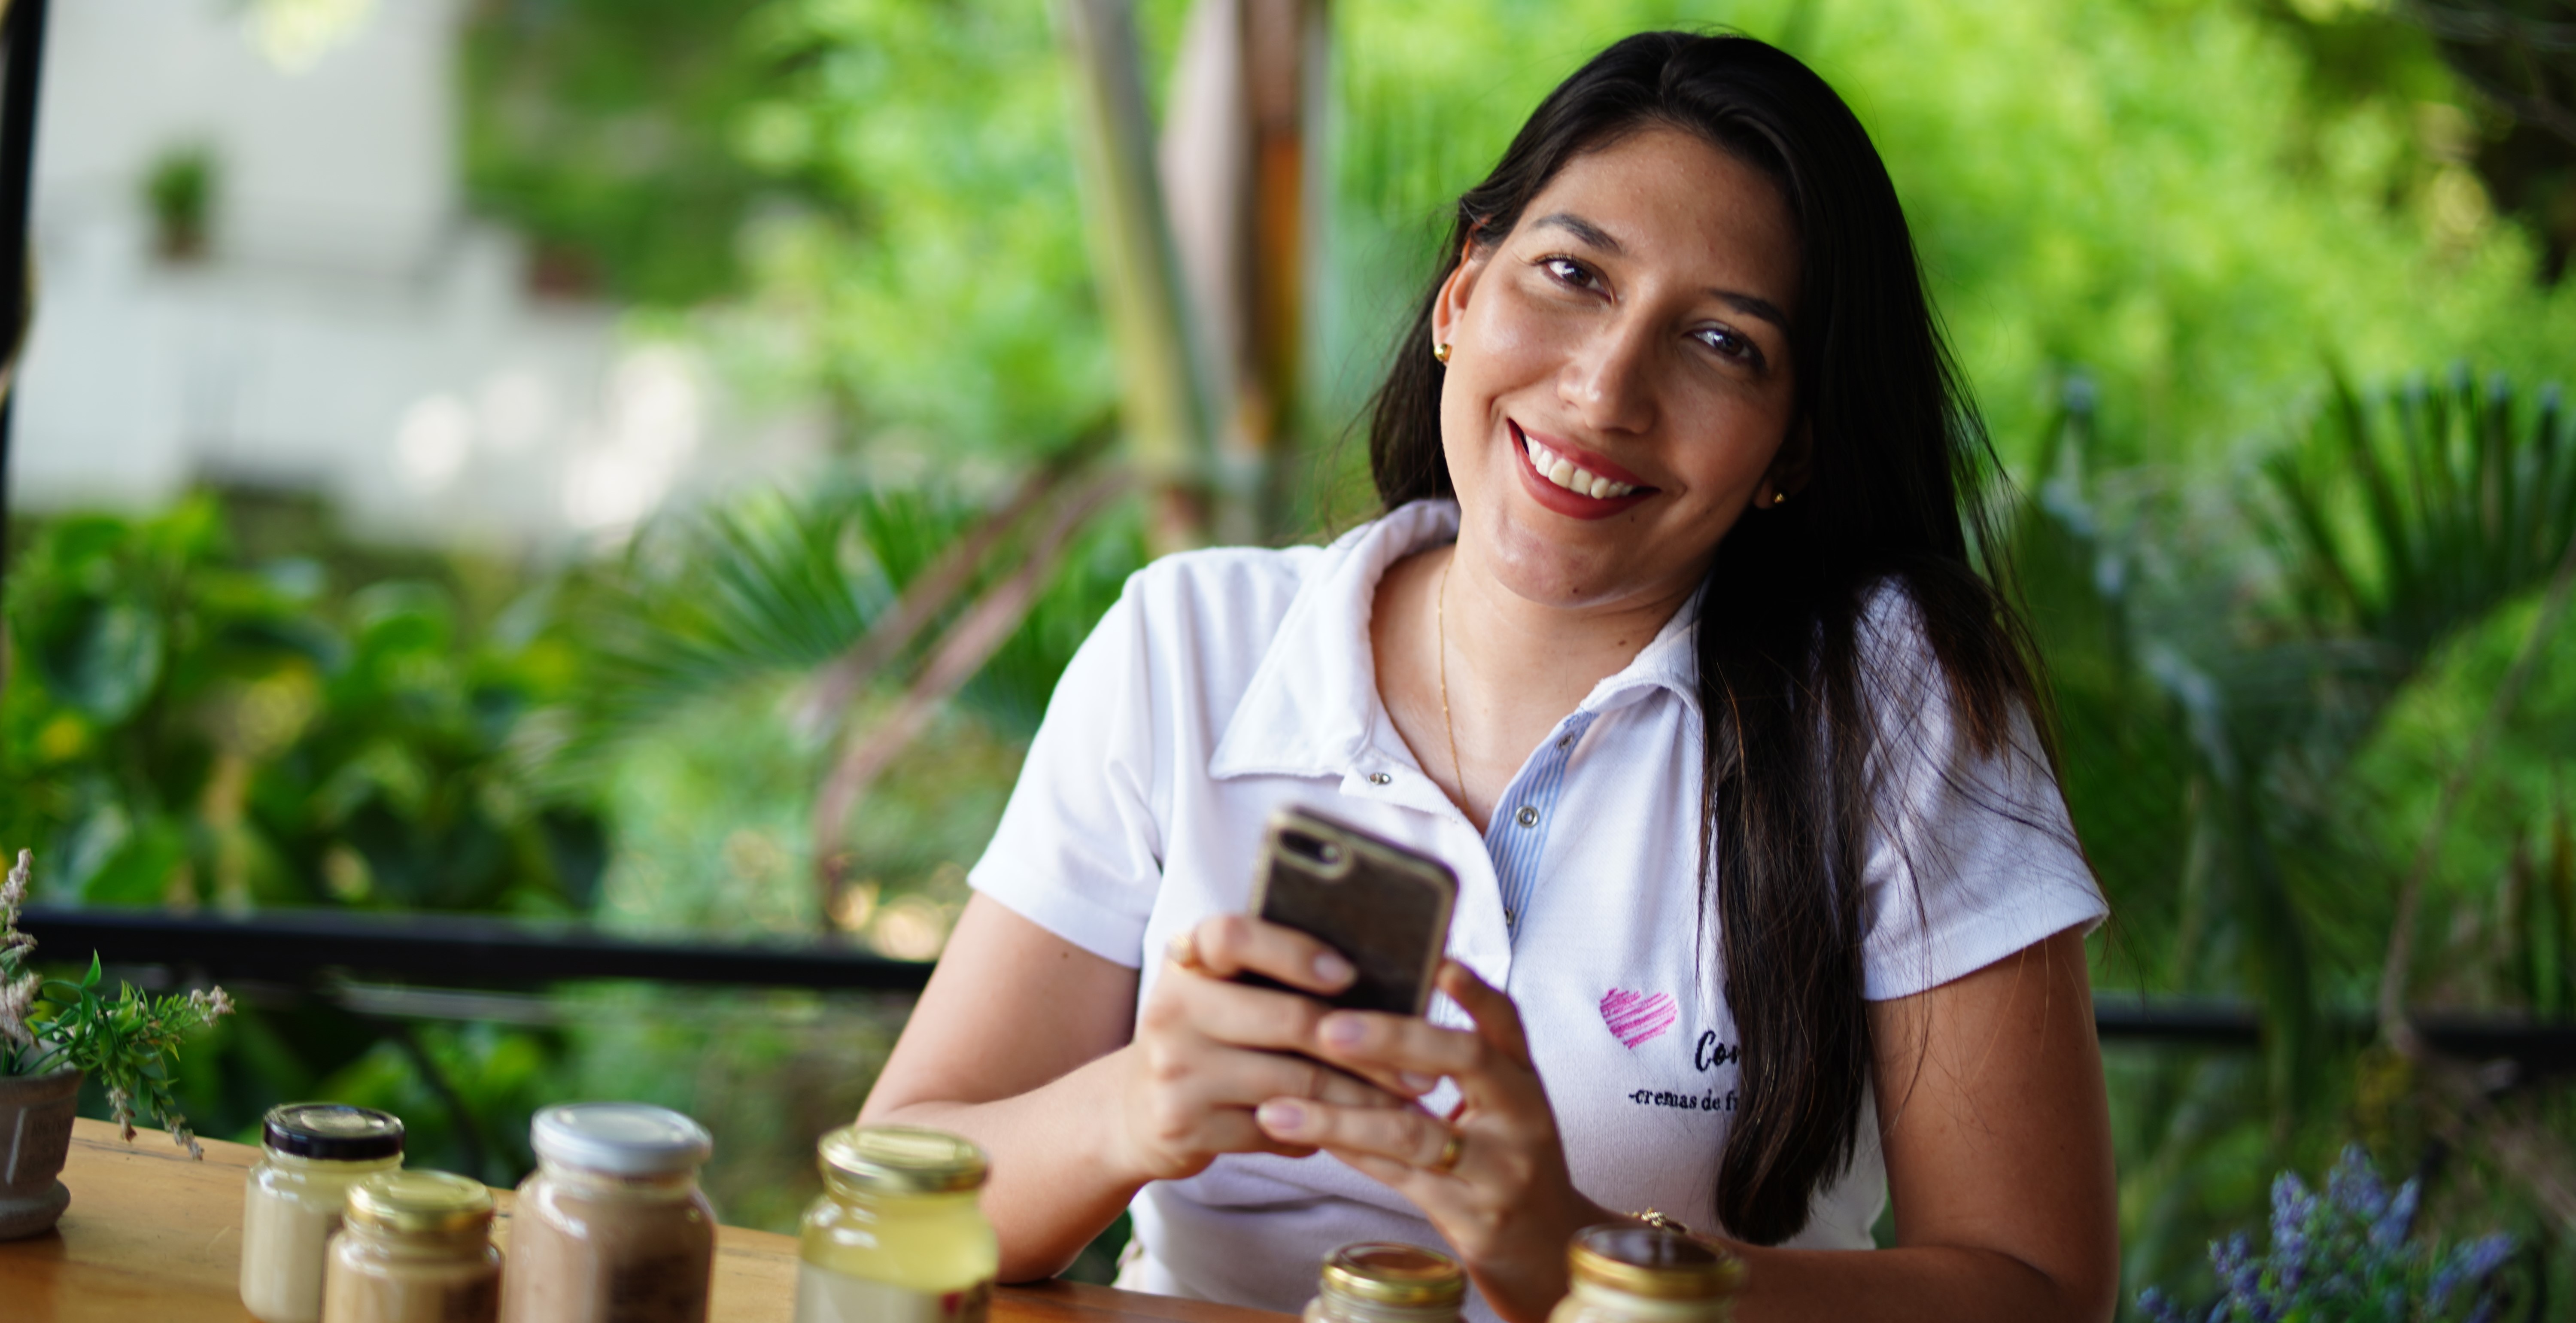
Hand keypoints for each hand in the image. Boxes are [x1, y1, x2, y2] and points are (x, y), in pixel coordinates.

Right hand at [1109, 915, 1408, 1186]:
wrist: (1134, 1109)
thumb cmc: (1207, 1037)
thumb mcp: (1221, 992)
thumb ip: (1274, 974)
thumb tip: (1386, 973)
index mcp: (1187, 960)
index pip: (1232, 936)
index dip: (1292, 951)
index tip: (1348, 973)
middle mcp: (1173, 1009)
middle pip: (1287, 1020)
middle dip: (1367, 1047)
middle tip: (1422, 1066)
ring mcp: (1176, 1070)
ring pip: (1295, 1083)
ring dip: (1361, 1098)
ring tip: (1406, 1104)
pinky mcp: (1184, 1125)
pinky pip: (1277, 1130)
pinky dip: (1320, 1133)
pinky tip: (1347, 1133)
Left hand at [1251, 961, 1608, 1322]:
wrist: (1551, 1254)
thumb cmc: (1507, 1168)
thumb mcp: (1500, 1112)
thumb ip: (1455, 1068)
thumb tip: (1365, 1016)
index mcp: (1526, 1082)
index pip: (1506, 1021)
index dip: (1472, 988)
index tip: (1435, 959)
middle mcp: (1523, 1119)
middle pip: (1466, 1060)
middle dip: (1394, 1037)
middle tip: (1328, 1027)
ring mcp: (1503, 1172)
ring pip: (1416, 1133)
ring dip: (1341, 1115)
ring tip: (1278, 1107)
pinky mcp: (1476, 1219)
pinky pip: (1400, 1179)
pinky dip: (1350, 1154)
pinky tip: (1307, 1138)